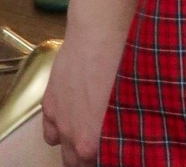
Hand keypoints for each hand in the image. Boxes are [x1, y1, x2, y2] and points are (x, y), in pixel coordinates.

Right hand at [42, 25, 125, 166]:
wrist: (99, 31)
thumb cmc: (125, 60)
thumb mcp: (136, 99)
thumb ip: (129, 125)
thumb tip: (136, 132)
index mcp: (97, 142)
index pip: (102, 162)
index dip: (111, 155)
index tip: (118, 148)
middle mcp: (75, 138)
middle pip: (77, 162)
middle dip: (90, 157)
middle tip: (104, 141)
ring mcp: (59, 121)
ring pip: (62, 149)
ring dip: (73, 145)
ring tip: (86, 133)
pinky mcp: (49, 103)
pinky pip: (49, 131)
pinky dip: (57, 130)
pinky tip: (70, 119)